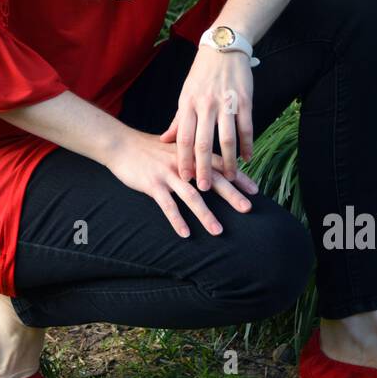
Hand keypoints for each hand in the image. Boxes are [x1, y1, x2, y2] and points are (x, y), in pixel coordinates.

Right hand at [106, 128, 256, 238]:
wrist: (121, 144)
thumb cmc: (150, 149)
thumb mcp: (175, 148)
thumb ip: (193, 158)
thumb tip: (212, 168)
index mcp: (191, 155)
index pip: (221, 166)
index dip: (238, 178)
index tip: (255, 190)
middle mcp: (183, 164)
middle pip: (212, 180)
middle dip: (231, 195)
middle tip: (248, 209)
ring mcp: (168, 174)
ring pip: (191, 196)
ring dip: (206, 215)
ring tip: (218, 231)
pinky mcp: (152, 184)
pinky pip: (167, 205)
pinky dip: (176, 220)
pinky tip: (185, 234)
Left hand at [159, 46, 254, 191]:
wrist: (223, 48)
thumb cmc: (202, 74)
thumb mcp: (185, 95)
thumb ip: (178, 119)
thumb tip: (165, 139)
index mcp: (188, 104)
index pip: (183, 138)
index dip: (183, 160)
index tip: (184, 179)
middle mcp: (205, 105)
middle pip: (203, 143)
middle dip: (203, 168)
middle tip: (204, 188)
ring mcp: (225, 103)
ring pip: (226, 138)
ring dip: (228, 161)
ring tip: (229, 177)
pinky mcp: (244, 100)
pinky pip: (246, 127)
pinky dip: (247, 145)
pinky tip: (247, 159)